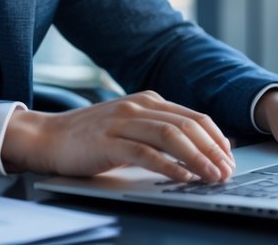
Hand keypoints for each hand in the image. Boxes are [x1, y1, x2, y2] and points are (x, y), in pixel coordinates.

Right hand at [0, 91, 235, 182]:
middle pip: (187, 126)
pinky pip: (145, 153)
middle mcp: (137, 106)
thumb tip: (201, 150)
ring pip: (170, 136)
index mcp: (147, 100)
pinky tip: (182, 178)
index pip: (194, 117)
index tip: (231, 158)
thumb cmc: (90, 137)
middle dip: (213, 150)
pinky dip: (168, 166)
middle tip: (227, 171)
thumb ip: (159, 131)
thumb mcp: (130, 126)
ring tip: (211, 176)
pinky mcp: (108, 141)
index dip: (217, 139)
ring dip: (197, 158)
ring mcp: (122, 122)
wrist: (47, 137)